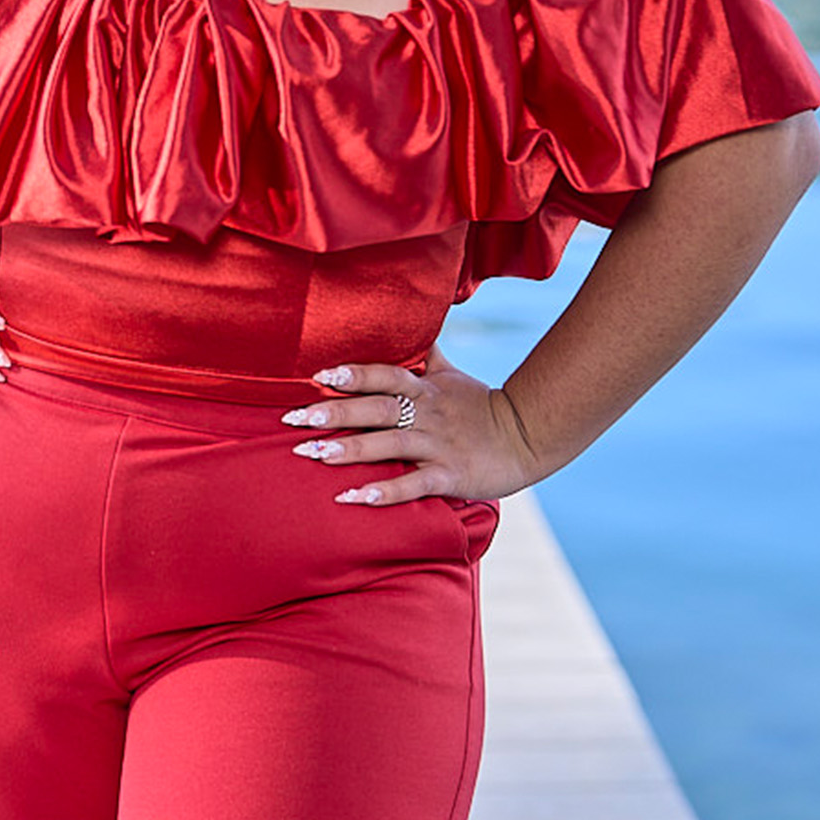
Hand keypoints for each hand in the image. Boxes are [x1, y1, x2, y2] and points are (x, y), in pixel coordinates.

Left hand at [281, 344, 535, 505]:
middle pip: (377, 409)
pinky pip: (412, 485)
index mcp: (426, 388)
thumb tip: (410, 322)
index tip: (318, 375)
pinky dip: (383, 492)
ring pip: (389, 445)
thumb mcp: (452, 375)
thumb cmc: (480, 405)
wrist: (526, 438)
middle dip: (335, 412)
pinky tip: (352, 497)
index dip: (354, 374)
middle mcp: (427, 413)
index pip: (385, 374)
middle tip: (294, 418)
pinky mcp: (449, 476)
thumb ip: (426, 353)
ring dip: (350, 450)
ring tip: (313, 455)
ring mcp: (438, 446)